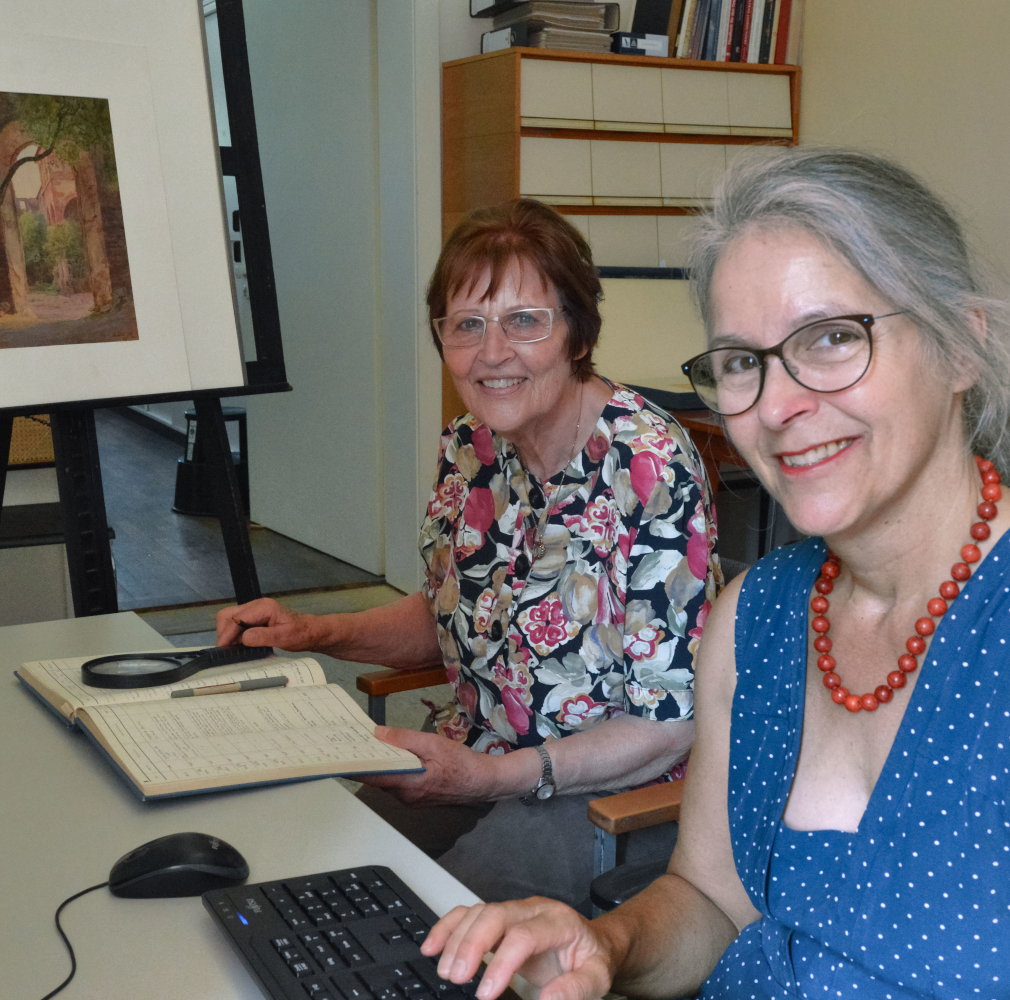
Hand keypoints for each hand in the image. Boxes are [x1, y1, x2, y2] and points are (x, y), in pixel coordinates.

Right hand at [215, 598, 329, 650]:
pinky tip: (239, 647)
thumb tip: (243, 638)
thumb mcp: (284, 638)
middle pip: (227, 615)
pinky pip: (237, 624)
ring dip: (228, 634)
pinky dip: (234, 635)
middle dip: (224, 633)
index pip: (236, 618)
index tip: (222, 650)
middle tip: (226, 651)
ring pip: (230, 619)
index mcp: (263, 607)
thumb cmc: (302, 634)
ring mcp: (254, 611)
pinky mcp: (254, 618)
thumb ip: (263, 636)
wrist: (312, 631)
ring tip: (232, 651)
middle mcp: (256, 606)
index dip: (227, 634)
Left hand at [358, 726, 497, 805]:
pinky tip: (396, 757)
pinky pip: (398, 783)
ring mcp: (410, 800)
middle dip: (369, 760)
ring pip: (389, 780)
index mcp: (409, 784)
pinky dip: (394, 770)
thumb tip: (378, 734)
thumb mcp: (432, 743)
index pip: (374, 776)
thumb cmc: (461, 762)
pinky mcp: (416, 798)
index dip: (355, 767)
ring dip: (383, 765)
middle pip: (379, 778)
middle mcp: (405, 797)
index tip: (340, 757)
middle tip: (357, 742)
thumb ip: (404, 739)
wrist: (482, 782)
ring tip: (374, 745)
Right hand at [421, 899, 614, 999]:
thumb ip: (576, 989)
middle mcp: (532, 909)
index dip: (501, 964)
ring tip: (445, 971)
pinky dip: (448, 927)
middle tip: (457, 978)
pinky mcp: (500, 918)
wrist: (593, 943)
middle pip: (494, 914)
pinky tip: (432, 947)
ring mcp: (514, 910)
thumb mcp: (597, 977)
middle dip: (471, 944)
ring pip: (478, 912)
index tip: (485, 994)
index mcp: (557, 922)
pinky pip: (469, 914)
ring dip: (456, 938)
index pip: (523, 935)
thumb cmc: (592, 959)